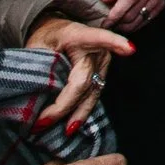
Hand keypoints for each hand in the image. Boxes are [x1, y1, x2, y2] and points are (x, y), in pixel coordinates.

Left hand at [27, 16, 132, 132]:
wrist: (60, 33)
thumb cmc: (49, 38)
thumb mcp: (38, 45)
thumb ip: (38, 65)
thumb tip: (34, 93)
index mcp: (79, 36)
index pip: (98, 38)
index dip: (114, 43)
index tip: (129, 50)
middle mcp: (96, 50)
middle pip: (84, 81)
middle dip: (65, 105)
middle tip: (42, 121)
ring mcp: (103, 64)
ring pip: (92, 93)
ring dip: (77, 114)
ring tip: (64, 131)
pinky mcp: (102, 76)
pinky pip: (93, 97)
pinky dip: (81, 112)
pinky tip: (71, 126)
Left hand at [99, 0, 164, 30]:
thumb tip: (108, 0)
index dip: (120, 10)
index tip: (107, 21)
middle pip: (137, 7)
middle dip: (120, 20)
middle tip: (106, 24)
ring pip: (141, 16)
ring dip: (126, 24)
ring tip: (114, 23)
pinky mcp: (161, 2)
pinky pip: (146, 19)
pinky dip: (134, 25)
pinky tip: (124, 22)